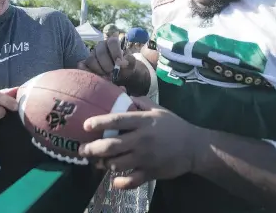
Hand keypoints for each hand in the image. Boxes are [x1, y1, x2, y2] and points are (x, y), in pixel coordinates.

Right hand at [78, 37, 135, 82]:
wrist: (119, 75)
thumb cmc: (125, 67)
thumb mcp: (131, 63)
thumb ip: (129, 60)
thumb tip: (121, 63)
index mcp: (112, 42)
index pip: (112, 42)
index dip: (116, 52)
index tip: (119, 63)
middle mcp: (101, 46)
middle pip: (101, 53)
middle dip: (107, 65)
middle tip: (112, 73)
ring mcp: (92, 54)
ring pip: (91, 60)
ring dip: (99, 70)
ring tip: (106, 77)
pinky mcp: (85, 63)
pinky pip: (81, 66)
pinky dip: (88, 72)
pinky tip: (96, 77)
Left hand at [78, 96, 196, 189]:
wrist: (194, 146)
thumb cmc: (173, 125)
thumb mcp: (158, 109)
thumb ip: (140, 102)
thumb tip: (122, 93)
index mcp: (143, 121)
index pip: (118, 120)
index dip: (100, 122)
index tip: (85, 125)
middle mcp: (142, 139)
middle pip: (112, 145)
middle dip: (93, 149)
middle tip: (82, 150)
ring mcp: (146, 157)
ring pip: (117, 164)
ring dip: (104, 164)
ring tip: (97, 163)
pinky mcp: (151, 172)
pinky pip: (131, 181)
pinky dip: (120, 182)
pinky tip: (115, 180)